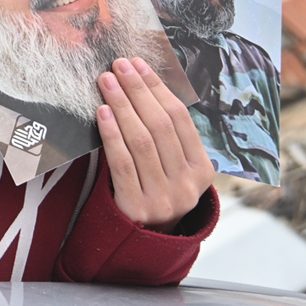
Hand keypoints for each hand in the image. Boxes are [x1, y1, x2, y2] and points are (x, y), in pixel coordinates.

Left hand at [97, 57, 216, 232]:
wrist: (142, 240)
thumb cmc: (155, 190)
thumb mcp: (173, 168)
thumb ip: (166, 135)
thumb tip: (142, 83)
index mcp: (202, 170)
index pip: (180, 119)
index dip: (158, 88)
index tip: (138, 65)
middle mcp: (188, 185)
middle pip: (160, 126)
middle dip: (138, 91)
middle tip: (119, 66)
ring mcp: (164, 199)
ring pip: (141, 141)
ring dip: (123, 105)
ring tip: (107, 82)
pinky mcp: (137, 208)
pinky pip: (123, 163)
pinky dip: (112, 134)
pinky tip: (103, 112)